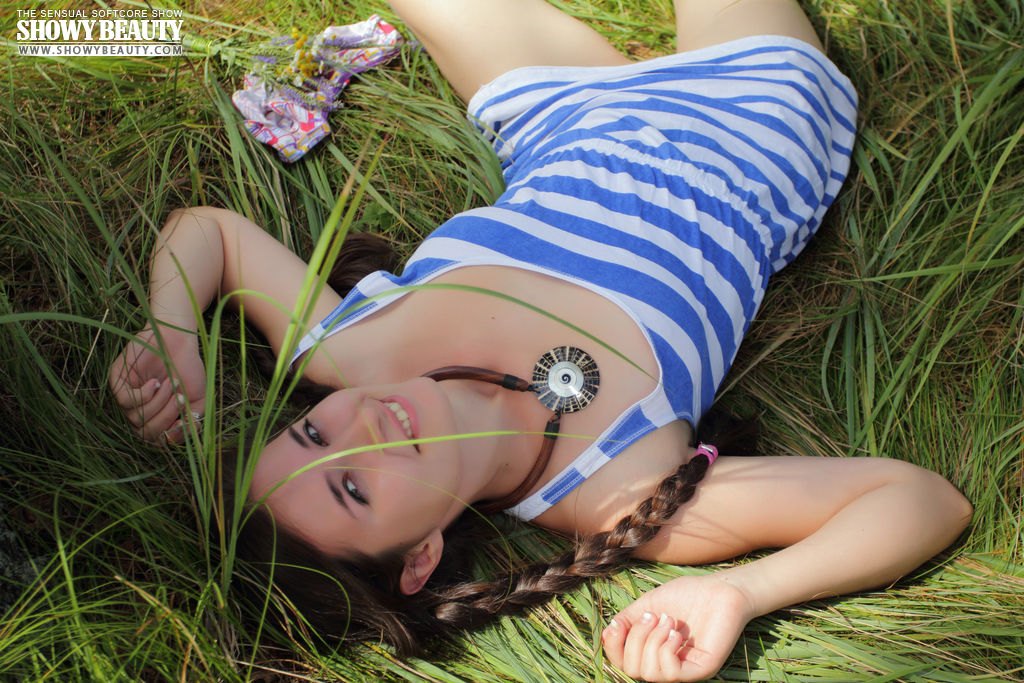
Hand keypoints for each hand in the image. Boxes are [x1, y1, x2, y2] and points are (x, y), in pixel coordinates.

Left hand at [108, 326, 205, 442]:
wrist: (179, 339)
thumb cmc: (188, 368)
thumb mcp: (198, 400)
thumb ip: (190, 424)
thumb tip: (172, 441)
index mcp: (158, 417)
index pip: (158, 440)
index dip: (171, 435)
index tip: (186, 418)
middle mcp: (141, 411)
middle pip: (146, 433)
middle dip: (166, 417)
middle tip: (180, 397)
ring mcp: (128, 398)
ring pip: (137, 418)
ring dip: (159, 402)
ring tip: (171, 383)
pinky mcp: (117, 383)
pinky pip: (125, 402)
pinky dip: (143, 395)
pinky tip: (154, 383)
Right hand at [601, 573, 754, 681]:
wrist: (719, 589)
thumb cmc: (687, 595)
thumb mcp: (649, 604)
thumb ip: (629, 620)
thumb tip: (607, 634)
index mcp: (652, 651)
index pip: (622, 662)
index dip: (613, 647)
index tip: (617, 625)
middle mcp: (666, 664)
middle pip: (632, 669)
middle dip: (636, 639)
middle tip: (653, 616)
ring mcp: (684, 669)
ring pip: (649, 674)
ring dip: (652, 641)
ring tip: (668, 620)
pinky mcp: (700, 670)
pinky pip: (671, 674)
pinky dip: (666, 650)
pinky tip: (676, 633)